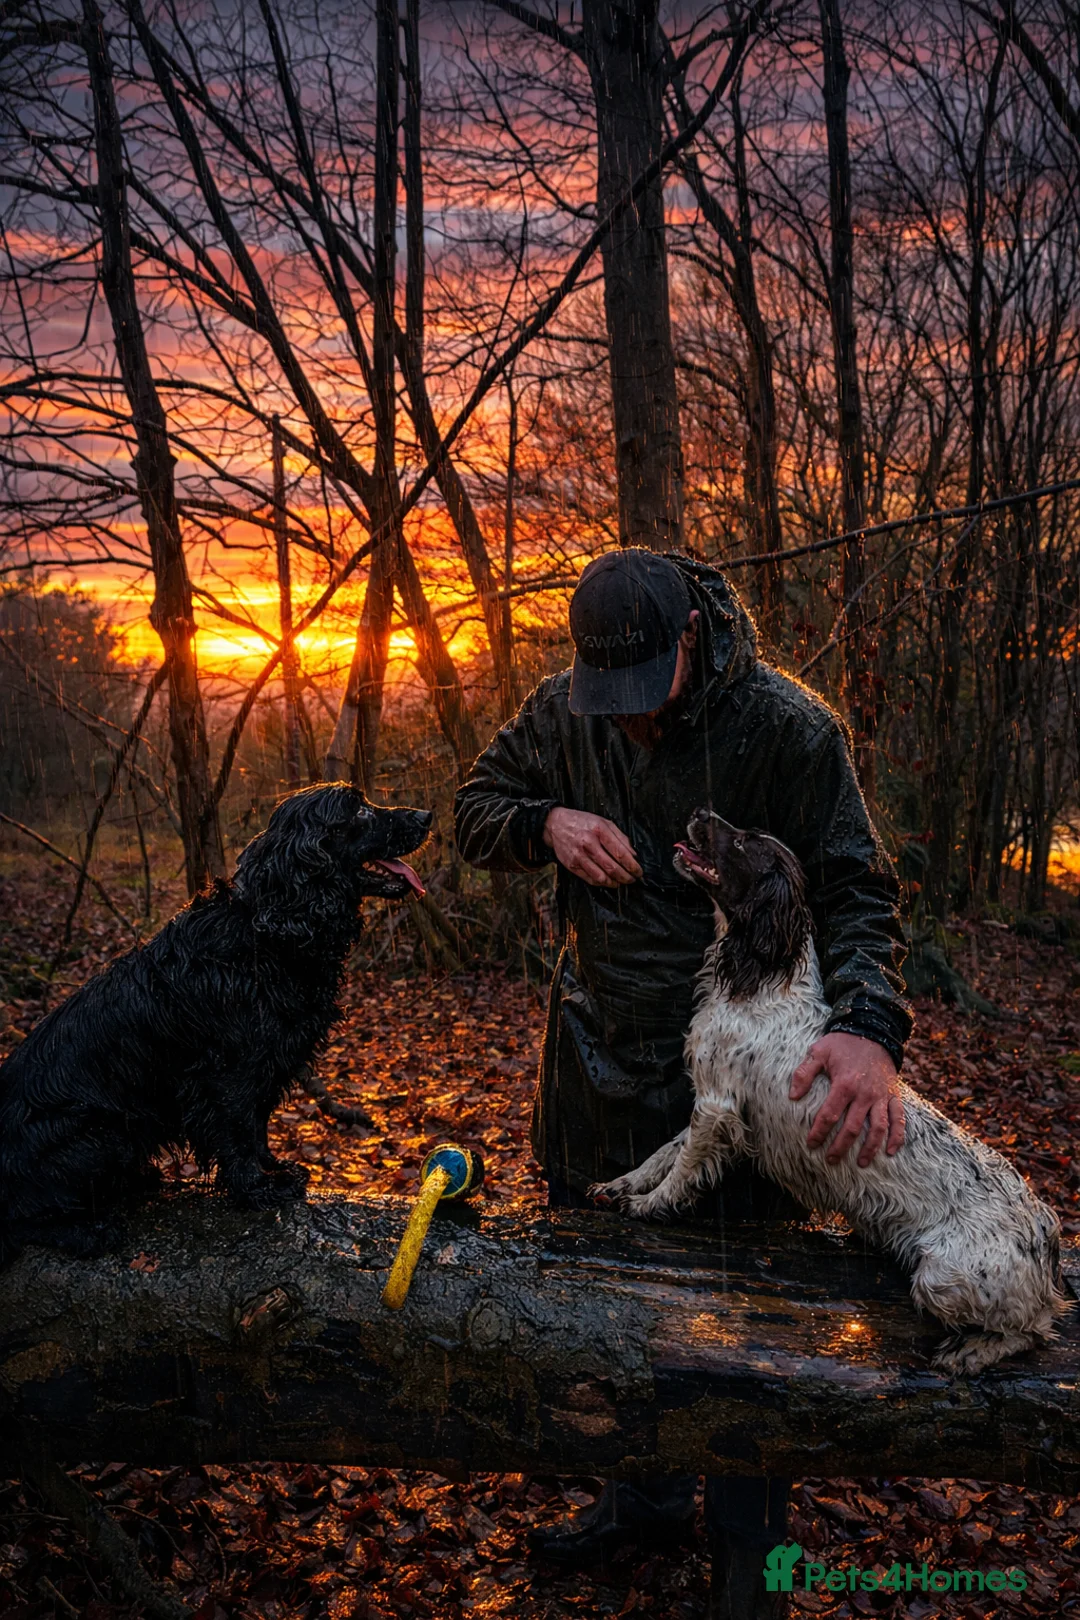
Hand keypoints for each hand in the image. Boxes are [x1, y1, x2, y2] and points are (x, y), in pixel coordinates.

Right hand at [543, 808, 641, 886]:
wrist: (555, 824)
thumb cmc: (582, 822)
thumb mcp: (604, 822)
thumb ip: (620, 837)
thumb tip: (633, 855)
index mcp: (599, 830)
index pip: (620, 853)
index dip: (632, 866)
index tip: (639, 871)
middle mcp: (588, 843)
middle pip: (612, 867)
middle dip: (626, 877)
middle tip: (633, 879)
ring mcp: (578, 856)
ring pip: (601, 877)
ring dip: (615, 883)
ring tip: (621, 882)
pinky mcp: (571, 865)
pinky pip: (590, 879)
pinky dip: (602, 883)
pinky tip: (608, 881)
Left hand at [789, 1032, 903, 1166]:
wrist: (872, 1031)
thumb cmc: (842, 1043)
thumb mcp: (818, 1051)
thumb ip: (803, 1073)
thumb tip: (792, 1096)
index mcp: (844, 1084)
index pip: (829, 1115)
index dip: (819, 1132)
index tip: (811, 1144)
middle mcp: (865, 1094)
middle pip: (852, 1128)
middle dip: (840, 1147)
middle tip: (831, 1160)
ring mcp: (881, 1096)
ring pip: (878, 1128)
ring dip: (869, 1148)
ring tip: (860, 1163)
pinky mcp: (893, 1095)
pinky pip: (899, 1119)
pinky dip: (897, 1137)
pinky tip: (890, 1151)